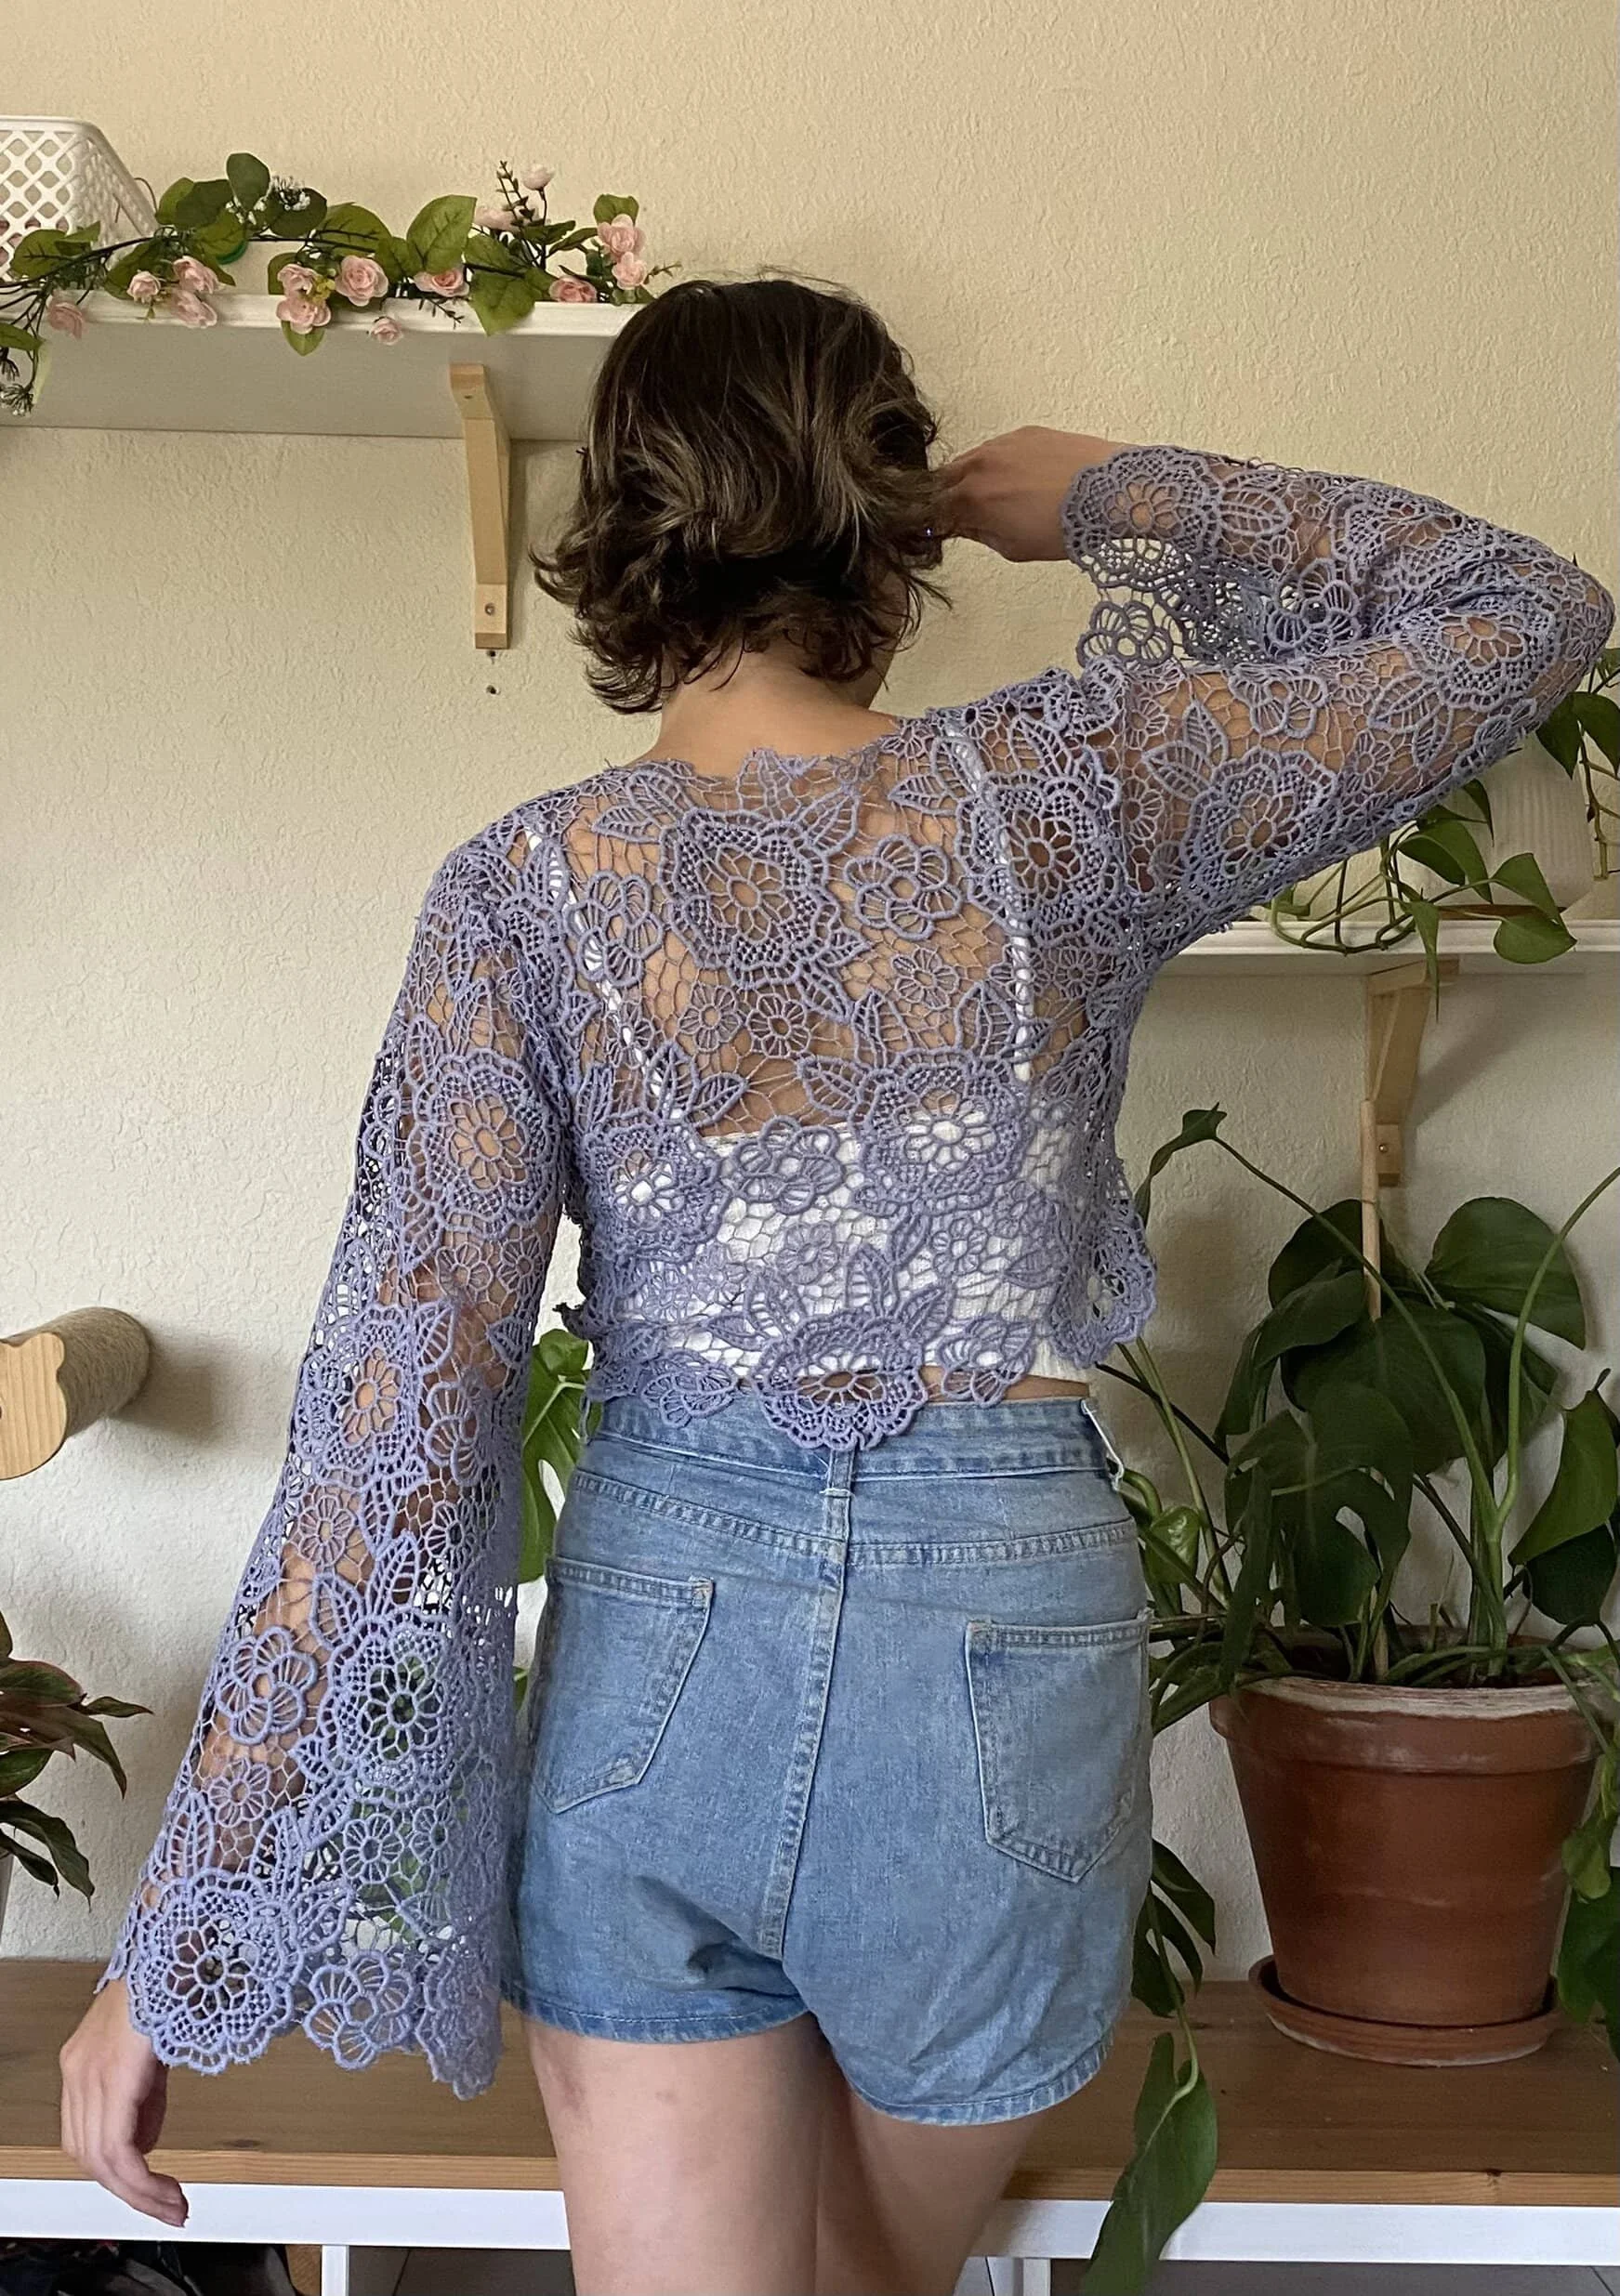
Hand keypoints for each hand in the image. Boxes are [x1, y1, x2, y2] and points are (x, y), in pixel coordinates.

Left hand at [59, 1976, 187, 2226]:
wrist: (175, 1936)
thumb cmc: (169, 1979)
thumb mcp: (151, 2050)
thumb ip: (143, 2096)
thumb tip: (145, 2138)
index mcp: (83, 2065)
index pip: (87, 2141)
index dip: (118, 2176)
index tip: (152, 2195)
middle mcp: (78, 2072)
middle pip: (89, 2158)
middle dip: (130, 2194)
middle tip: (167, 2208)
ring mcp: (90, 2072)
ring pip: (101, 2161)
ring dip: (139, 2194)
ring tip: (171, 2204)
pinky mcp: (112, 2073)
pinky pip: (116, 2148)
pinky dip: (140, 2178)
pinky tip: (162, 2185)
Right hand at [935, 426, 1126, 562]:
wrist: (1109, 490)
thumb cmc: (1066, 526)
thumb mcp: (1016, 548)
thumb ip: (981, 535)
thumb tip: (964, 526)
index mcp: (972, 499)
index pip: (932, 511)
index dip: (933, 523)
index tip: (941, 530)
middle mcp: (980, 466)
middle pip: (943, 480)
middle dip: (946, 497)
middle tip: (961, 514)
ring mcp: (1002, 445)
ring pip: (970, 460)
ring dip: (971, 478)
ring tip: (996, 498)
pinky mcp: (1025, 433)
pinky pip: (998, 448)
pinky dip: (998, 464)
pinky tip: (1020, 479)